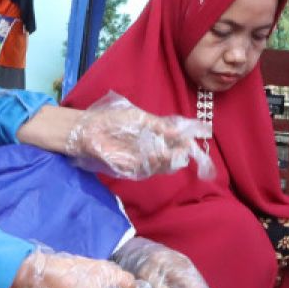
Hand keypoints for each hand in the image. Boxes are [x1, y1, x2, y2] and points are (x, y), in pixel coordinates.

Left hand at [66, 92, 213, 180]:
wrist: (87, 130)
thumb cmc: (111, 120)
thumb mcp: (139, 118)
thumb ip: (159, 125)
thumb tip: (179, 129)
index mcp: (154, 136)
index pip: (177, 141)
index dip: (189, 141)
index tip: (201, 137)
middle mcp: (149, 150)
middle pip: (173, 157)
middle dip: (182, 153)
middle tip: (187, 148)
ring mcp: (141, 161)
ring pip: (162, 165)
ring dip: (170, 160)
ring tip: (176, 152)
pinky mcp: (130, 169)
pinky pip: (147, 169)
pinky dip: (155, 164)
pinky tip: (160, 155)